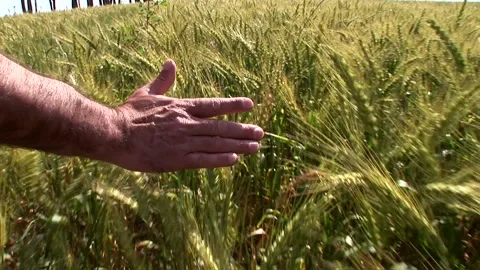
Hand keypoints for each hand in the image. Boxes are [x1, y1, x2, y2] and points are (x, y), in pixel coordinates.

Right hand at [108, 59, 263, 172]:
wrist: (114, 134)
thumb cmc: (129, 114)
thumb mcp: (146, 93)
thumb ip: (163, 80)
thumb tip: (171, 63)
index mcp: (181, 107)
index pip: (213, 105)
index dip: (233, 105)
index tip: (250, 105)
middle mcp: (186, 123)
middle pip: (221, 127)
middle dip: (242, 130)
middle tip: (260, 133)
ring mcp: (183, 142)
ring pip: (216, 144)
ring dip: (238, 145)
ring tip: (254, 147)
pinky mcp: (176, 160)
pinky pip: (203, 160)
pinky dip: (219, 159)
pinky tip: (234, 159)